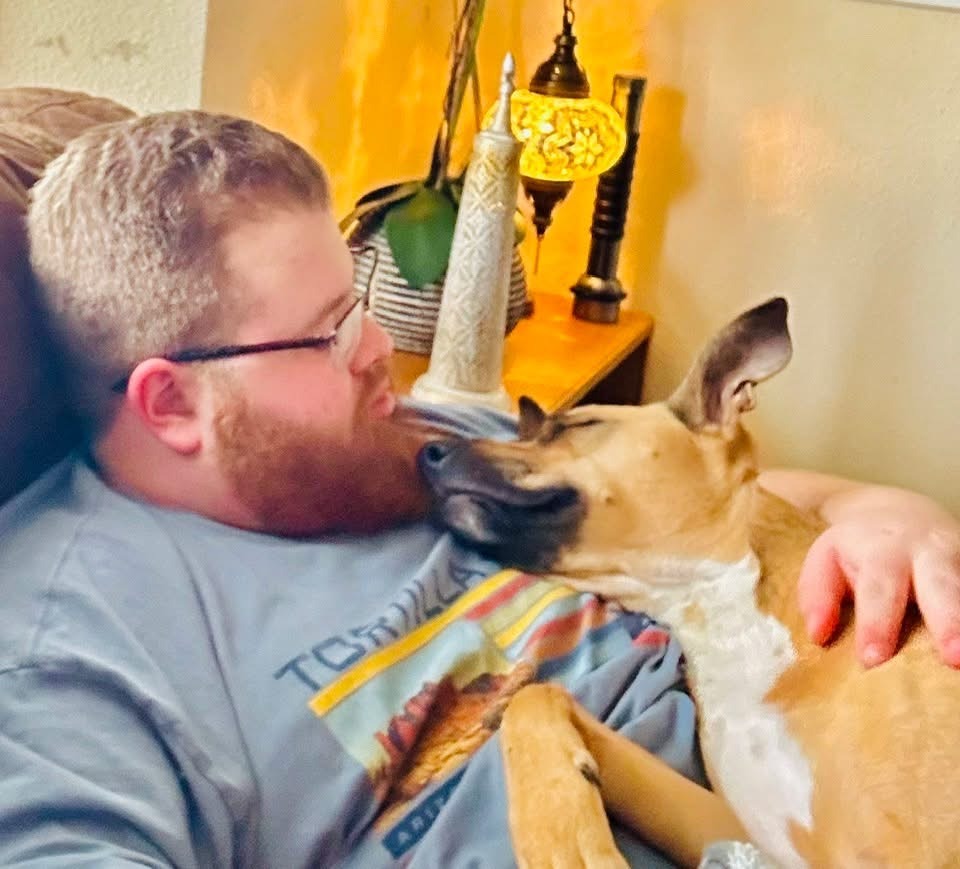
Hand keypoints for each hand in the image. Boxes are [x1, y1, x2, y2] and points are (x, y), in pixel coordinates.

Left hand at [797, 494, 959, 667]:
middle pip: (941, 586)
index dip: (876, 623)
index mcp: (883, 552)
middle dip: (948, 622)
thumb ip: (817, 594)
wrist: (899, 513)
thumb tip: (819, 634)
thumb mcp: (826, 559)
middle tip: (954, 659)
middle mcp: (929, 554)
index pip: (879, 589)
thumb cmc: (858, 549)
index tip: (872, 659)